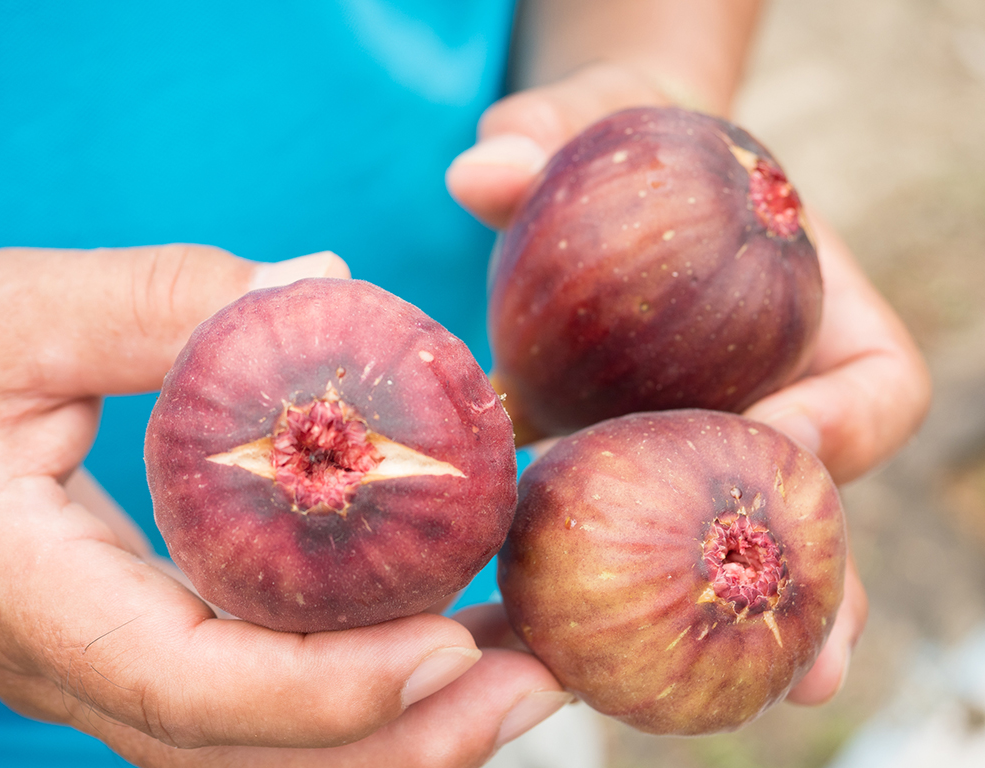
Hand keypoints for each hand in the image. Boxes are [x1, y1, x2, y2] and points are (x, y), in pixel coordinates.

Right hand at [0, 245, 568, 766]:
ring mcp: (108, 673)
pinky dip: (357, 689)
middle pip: (252, 760)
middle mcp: (74, 668)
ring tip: (518, 667)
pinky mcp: (140, 649)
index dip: (326, 691)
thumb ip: (163, 299)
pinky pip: (260, 707)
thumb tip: (327, 284)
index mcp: (33, 598)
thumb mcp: (16, 315)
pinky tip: (440, 634)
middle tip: (535, 681)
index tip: (450, 646)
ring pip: (264, 753)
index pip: (190, 688)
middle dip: (406, 743)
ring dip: (400, 730)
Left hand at [448, 57, 927, 706]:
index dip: (842, 418)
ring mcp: (718, 443)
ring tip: (728, 709)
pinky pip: (651, 541)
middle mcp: (783, 395)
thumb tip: (475, 169)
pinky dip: (626, 600)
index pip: (870, 381)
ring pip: (745, 545)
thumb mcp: (593, 120)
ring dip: (738, 630)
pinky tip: (579, 655)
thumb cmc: (621, 140)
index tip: (781, 438)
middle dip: (815, 580)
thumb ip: (547, 136)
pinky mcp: (646, 469)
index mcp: (815, 312)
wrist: (599, 170)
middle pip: (821, 500)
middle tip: (804, 669)